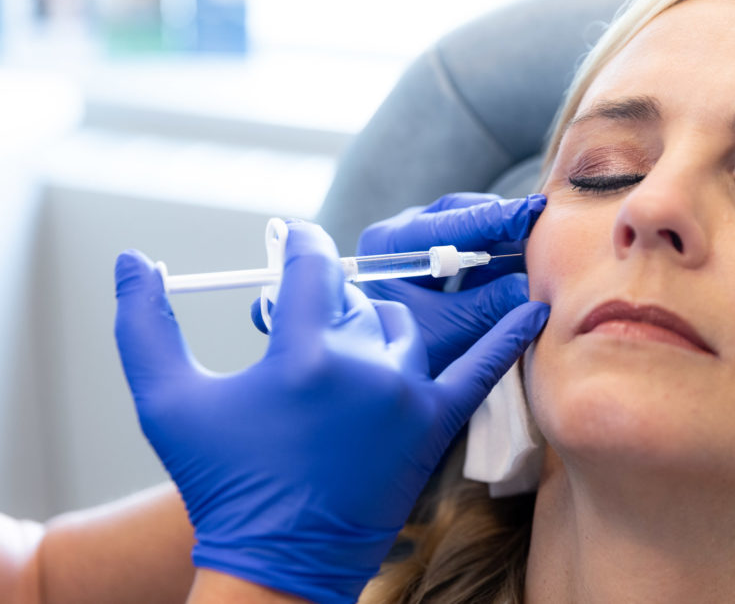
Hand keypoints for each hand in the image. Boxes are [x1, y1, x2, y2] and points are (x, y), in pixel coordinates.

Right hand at [114, 221, 548, 602]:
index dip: (300, 246)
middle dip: (330, 305)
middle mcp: (363, 367)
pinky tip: (533, 310)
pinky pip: (477, 372)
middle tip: (308, 331)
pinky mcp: (431, 427)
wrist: (276, 560)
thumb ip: (144, 324)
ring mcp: (405, 397)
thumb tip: (132, 259)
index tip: (294, 242)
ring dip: (376, 327)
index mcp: (303, 354)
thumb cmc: (221, 482)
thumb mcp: (164, 401)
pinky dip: (505, 339)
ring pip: (402, 327)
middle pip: (356, 299)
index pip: (313, 266)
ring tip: (346, 352)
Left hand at [253, 193, 545, 376]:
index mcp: (388, 247)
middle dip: (499, 222)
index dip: (494, 216)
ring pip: (465, 230)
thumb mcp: (454, 331)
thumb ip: (491, 305)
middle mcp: (397, 238)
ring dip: (500, 238)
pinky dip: (494, 255)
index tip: (531, 211)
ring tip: (535, 244)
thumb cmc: (408, 358)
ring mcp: (412, 248)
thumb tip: (533, 286)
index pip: (448, 223)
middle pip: (456, 216)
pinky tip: (520, 262)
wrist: (380, 392)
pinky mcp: (430, 263)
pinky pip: (467, 249)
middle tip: (539, 222)